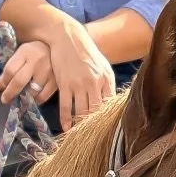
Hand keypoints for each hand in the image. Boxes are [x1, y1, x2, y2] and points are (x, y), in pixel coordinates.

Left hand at [0, 39, 53, 105]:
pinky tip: (32, 99)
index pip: (10, 70)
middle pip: (19, 81)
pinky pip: (44, 96)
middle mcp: (36, 61)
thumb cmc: (35, 52)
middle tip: (5, 99)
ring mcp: (48, 72)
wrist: (58, 47)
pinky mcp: (56, 81)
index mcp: (25, 52)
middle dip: (9, 93)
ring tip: (20, 98)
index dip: (3, 81)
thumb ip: (9, 70)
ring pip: (32, 91)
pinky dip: (36, 100)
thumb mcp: (20, 55)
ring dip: (24, 98)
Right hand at [38, 12, 116, 129]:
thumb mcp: (102, 66)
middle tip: (94, 139)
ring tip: (81, 136)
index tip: (108, 130)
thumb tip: (110, 103)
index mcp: (106, 78)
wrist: (67, 37)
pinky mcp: (65, 84)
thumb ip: (106, 84)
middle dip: (95, 126)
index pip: (110, 104)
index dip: (109, 118)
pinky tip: (66, 128)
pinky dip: (66, 119)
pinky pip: (66, 106)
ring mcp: (79, 84)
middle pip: (96, 111)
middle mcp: (94, 82)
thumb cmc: (86, 52)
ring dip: (81, 125)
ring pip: (82, 111)